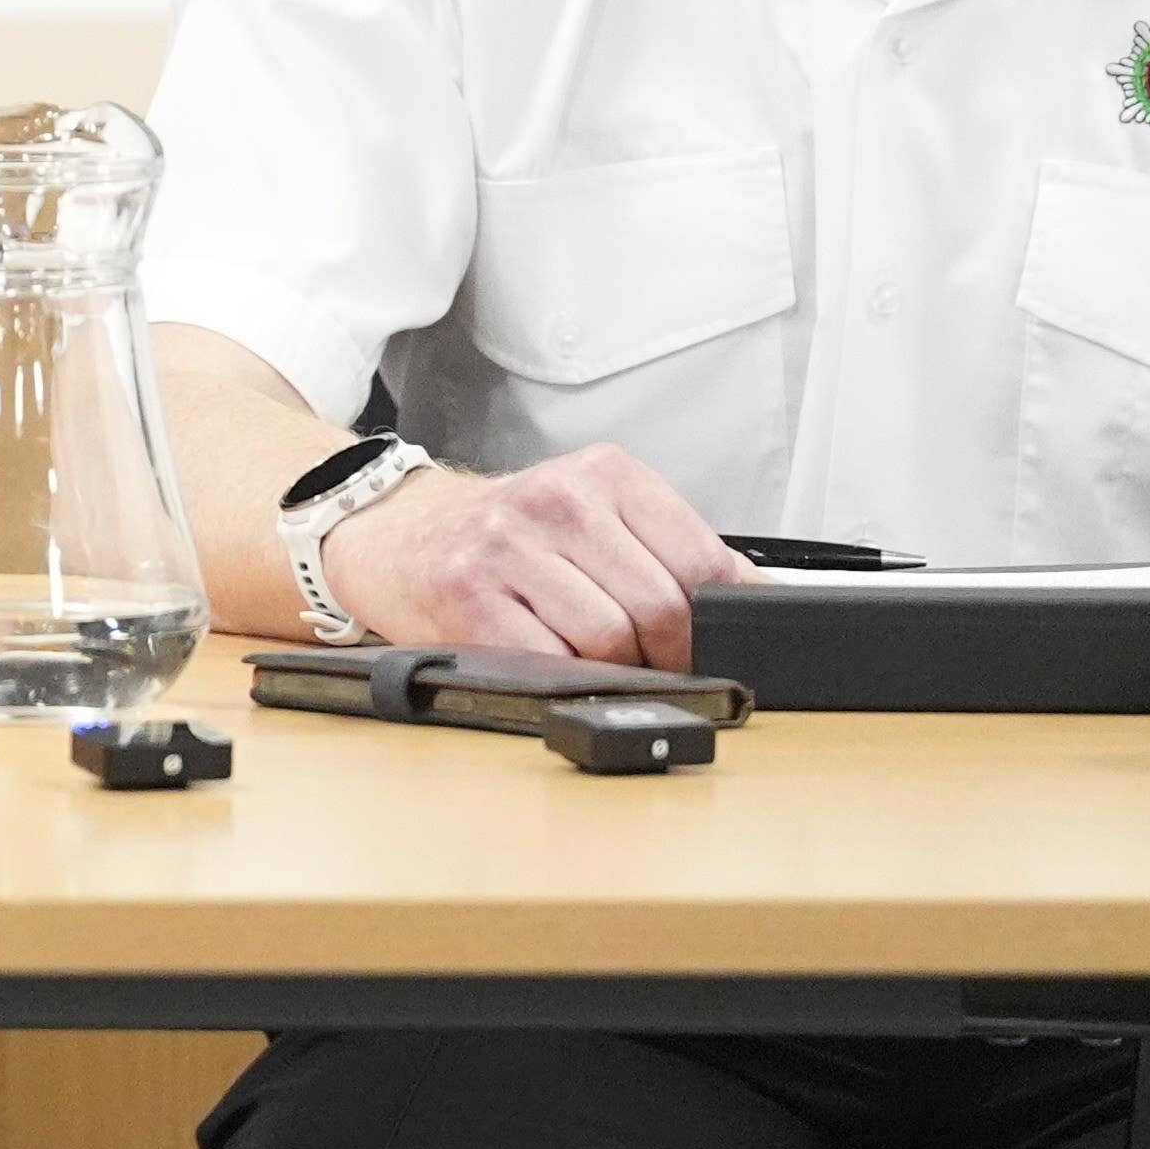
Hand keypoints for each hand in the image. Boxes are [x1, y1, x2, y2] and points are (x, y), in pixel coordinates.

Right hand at [314, 444, 747, 671]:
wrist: (393, 532)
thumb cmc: (506, 536)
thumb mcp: (593, 515)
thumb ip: (669, 550)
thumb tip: (756, 602)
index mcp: (604, 473)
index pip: (703, 560)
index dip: (719, 620)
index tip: (715, 644)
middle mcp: (555, 499)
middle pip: (659, 608)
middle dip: (665, 653)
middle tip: (649, 662)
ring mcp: (506, 546)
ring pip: (607, 641)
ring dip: (607, 667)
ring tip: (583, 654)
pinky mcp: (465, 595)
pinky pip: (546, 661)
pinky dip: (558, 675)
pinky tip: (543, 656)